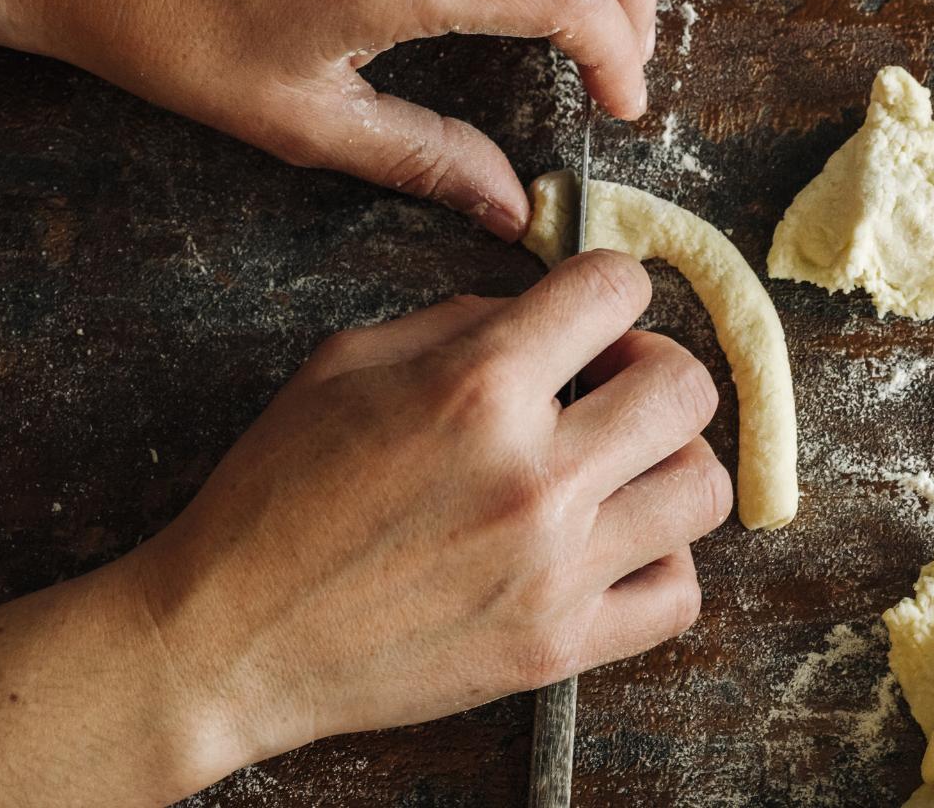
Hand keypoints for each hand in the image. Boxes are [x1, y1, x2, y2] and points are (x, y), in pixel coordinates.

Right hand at [130, 250, 730, 763]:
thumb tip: (543, 312)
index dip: (609, 287)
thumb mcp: (345, 364)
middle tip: (612, 384)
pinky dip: (663, 560)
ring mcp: (555, 569)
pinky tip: (616, 542)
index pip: (615, 289)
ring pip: (703, 489)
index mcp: (475, 388)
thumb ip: (460, 322)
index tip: (593, 314)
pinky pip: (678, 595)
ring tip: (619, 464)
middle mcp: (533, 475)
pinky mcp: (557, 646)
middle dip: (655, 365)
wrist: (230, 640)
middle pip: (686, 387)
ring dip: (669, 460)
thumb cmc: (274, 497)